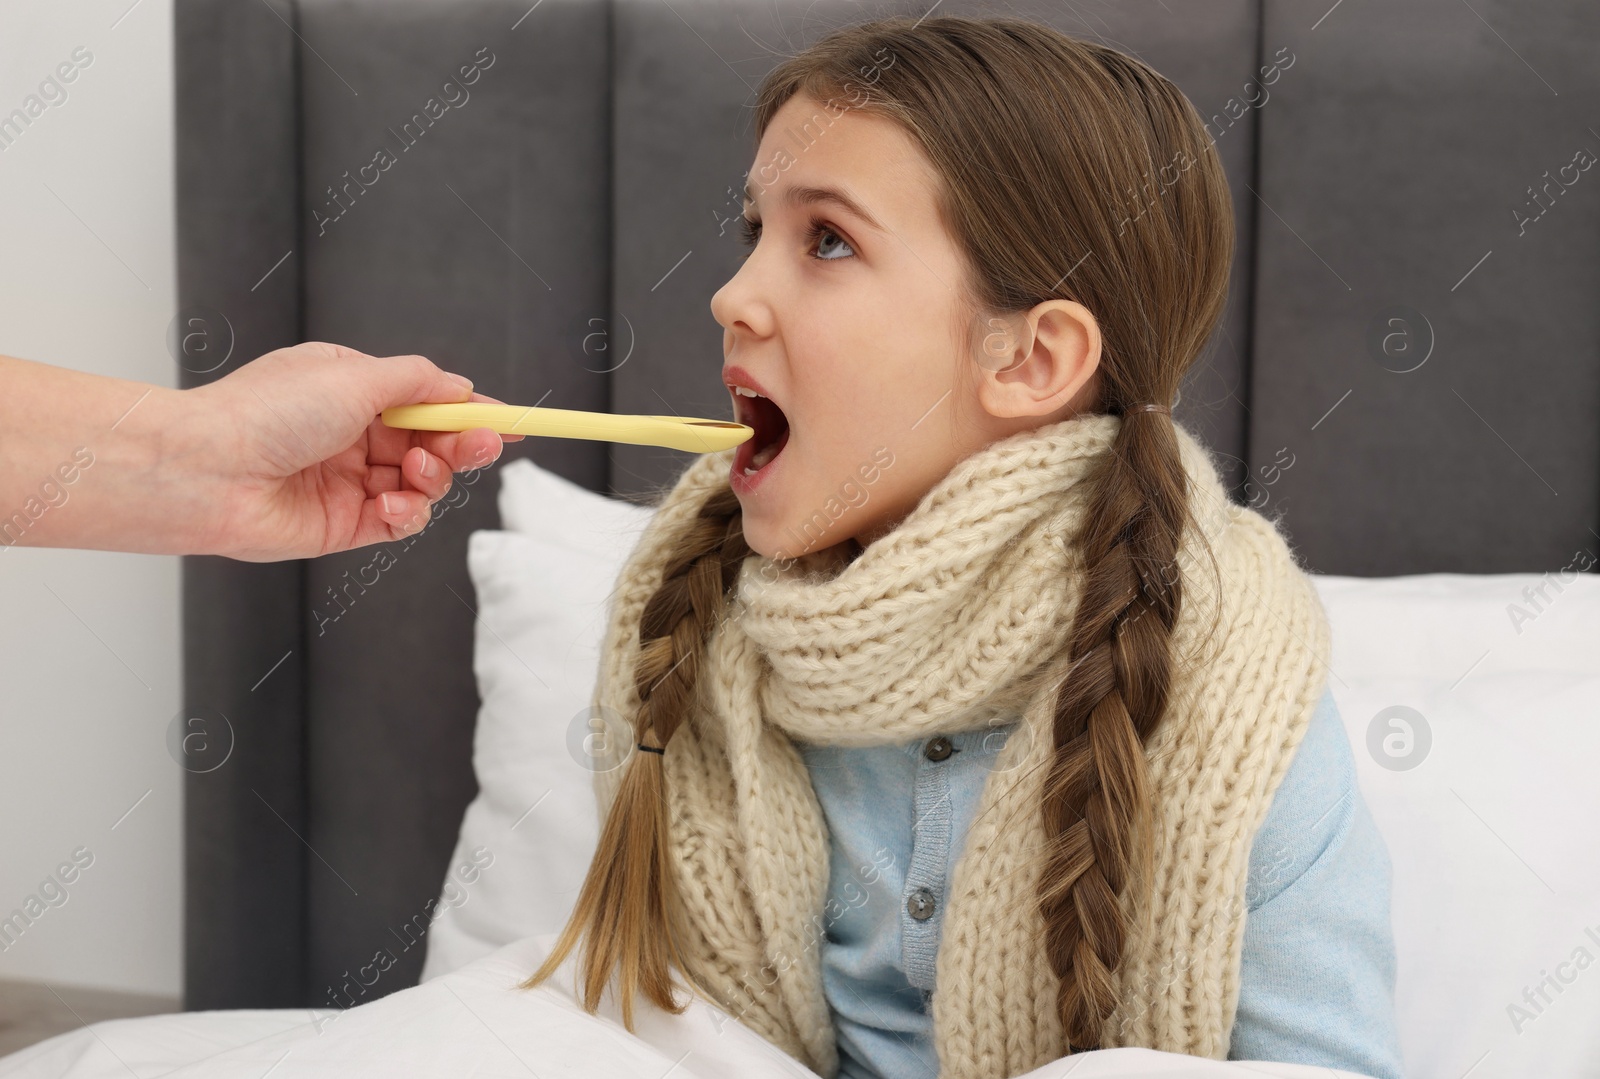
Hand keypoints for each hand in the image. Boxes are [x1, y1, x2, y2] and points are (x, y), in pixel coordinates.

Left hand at [187, 341, 523, 560]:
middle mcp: (351, 434)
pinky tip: (393, 503)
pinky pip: (400, 520)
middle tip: (484, 446)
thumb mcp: (355, 374)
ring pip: (423, 482)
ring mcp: (349, 481)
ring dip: (433, 477)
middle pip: (433, 442)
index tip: (511, 421)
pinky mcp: (344, 524)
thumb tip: (460, 386)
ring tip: (415, 471)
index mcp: (351, 389)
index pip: (426, 400)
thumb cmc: (266, 413)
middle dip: (463, 444)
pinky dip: (408, 512)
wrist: (208, 472)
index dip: (470, 411)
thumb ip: (418, 380)